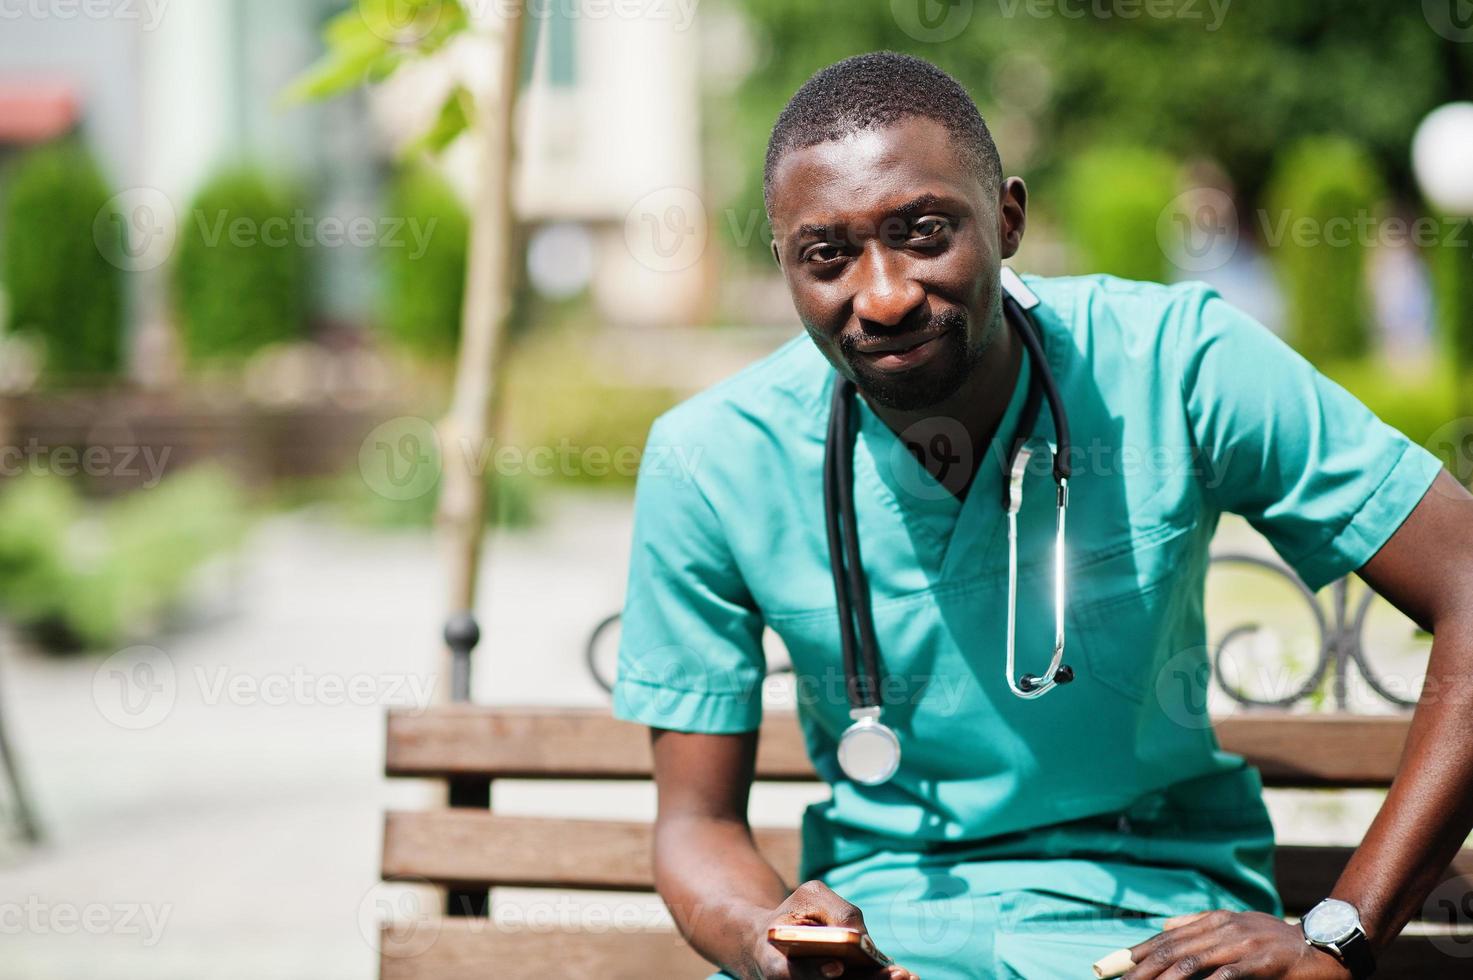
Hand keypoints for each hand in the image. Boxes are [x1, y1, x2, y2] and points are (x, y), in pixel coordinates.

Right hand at [739, 880, 919, 979]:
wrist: (773, 939)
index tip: (837, 967)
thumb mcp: (808, 898)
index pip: (791, 972)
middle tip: (895, 975)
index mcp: (773, 961)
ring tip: (907, 977)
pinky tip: (906, 977)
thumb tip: (864, 938)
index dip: (814, 971)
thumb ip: (835, 912)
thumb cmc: (794, 914)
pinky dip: (877, 977)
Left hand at [1123, 910, 1352, 978]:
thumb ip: (1198, 923)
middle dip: (1143, 968)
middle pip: (1174, 949)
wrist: (1324, 943)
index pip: (1169, 936)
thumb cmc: (1276, 938)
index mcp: (1215, 920)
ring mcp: (1241, 944)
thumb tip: (1164, 924)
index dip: (1140, 950)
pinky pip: (1227, 975)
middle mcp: (1223, 928)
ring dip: (1164, 978)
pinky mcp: (1260, 962)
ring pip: (1192, 962)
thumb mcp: (1236, 923)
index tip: (1115, 965)